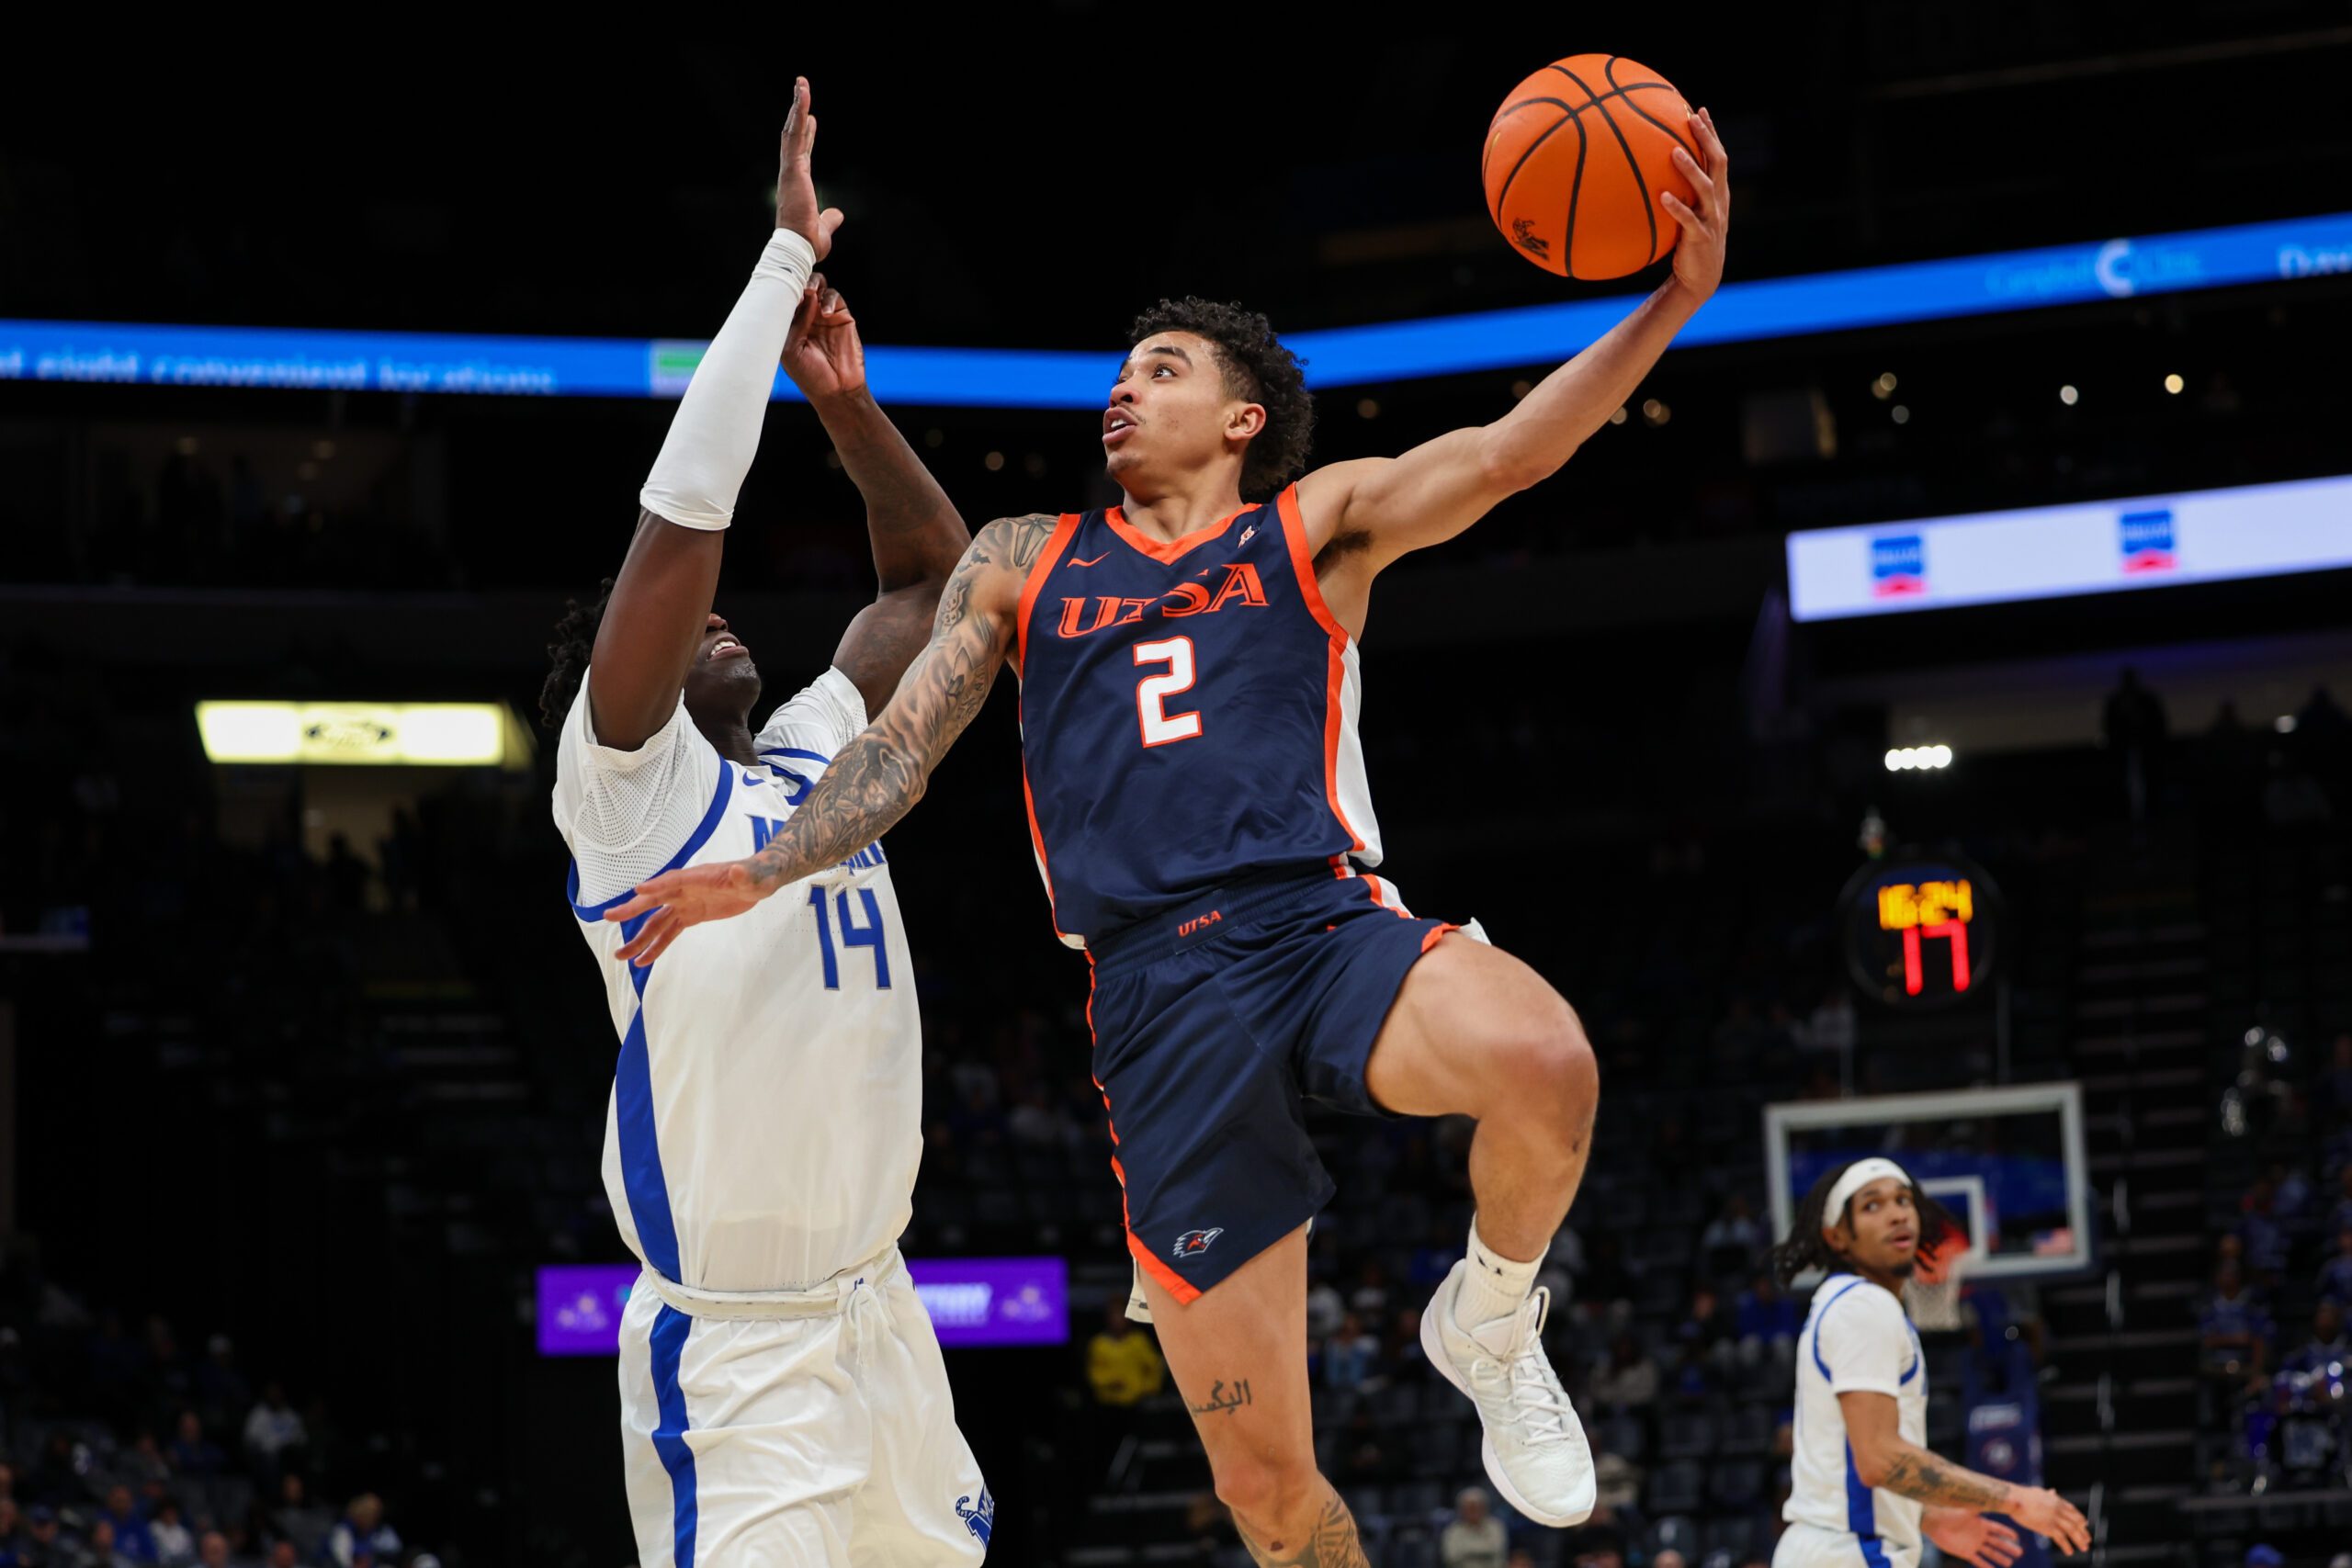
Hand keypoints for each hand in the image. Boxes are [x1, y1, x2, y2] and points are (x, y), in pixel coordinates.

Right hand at [604, 860, 767, 965]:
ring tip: (621, 955)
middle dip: (632, 910)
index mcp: (697, 877)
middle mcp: (685, 890)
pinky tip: (644, 960)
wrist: (759, 880)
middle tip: (608, 917)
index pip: (672, 881)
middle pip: (654, 900)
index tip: (637, 892)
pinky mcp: (691, 916)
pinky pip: (669, 932)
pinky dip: (656, 946)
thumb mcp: (755, 875)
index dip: (656, 886)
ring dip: (639, 939)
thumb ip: (746, 875)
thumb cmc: (757, 874)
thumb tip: (739, 872)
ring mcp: (685, 904)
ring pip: (656, 923)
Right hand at [776, 77, 845, 260]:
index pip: (802, 153)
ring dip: (797, 105)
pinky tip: (803, 95)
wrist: (799, 248)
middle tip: (801, 88)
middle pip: (793, 135)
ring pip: (792, 130)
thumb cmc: (807, 242)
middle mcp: (791, 173)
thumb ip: (830, 219)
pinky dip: (799, 113)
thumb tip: (837, 214)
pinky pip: (795, 135)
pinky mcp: (793, 168)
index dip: (806, 134)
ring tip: (801, 82)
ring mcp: (790, 169)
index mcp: (797, 184)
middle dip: (798, 111)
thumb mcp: (825, 228)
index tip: (811, 117)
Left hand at [782, 271, 864, 400]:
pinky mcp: (842, 316)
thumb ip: (795, 323)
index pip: (783, 297)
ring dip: (813, 284)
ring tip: (810, 293)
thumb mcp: (790, 351)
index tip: (780, 286)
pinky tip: (825, 313)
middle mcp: (806, 316)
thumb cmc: (809, 375)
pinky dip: (829, 300)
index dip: (782, 289)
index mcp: (789, 324)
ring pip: (818, 285)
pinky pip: (834, 297)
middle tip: (797, 287)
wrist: (837, 391)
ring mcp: (824, 315)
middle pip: (800, 285)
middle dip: (797, 281)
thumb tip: (806, 297)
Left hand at [1660, 106, 1727, 302]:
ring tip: (1674, 151)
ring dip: (1690, 169)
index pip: (1718, 156)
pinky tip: (1662, 196)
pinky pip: (1688, 219)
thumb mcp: (1690, 213)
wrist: (1701, 278)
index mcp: (1718, 193)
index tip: (1700, 110)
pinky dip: (1676, 207)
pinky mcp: (1700, 237)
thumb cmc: (1690, 242)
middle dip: (1706, 139)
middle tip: (1691, 118)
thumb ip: (1681, 192)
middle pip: (1718, 163)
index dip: (1711, 133)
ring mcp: (1711, 219)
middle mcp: (1718, 202)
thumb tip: (1652, 172)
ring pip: (1705, 188)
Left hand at [1923, 1508, 2023, 1567]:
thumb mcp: (1970, 1507)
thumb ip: (1985, 1503)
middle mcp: (1978, 1534)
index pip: (1998, 1529)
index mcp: (1980, 1523)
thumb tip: (1997, 1497)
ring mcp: (1972, 1544)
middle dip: (2008, 1547)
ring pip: (1989, 1553)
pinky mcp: (1965, 1552)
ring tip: (2009, 1563)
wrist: (1934, 1520)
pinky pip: (1977, 1560)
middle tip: (2020, 1552)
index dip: (2007, 1533)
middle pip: (1996, 1542)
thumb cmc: (1951, 1511)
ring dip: (1999, 1558)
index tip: (2017, 1537)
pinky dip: (1985, 1566)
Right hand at [2004, 1486, 2092, 1555]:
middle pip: (2075, 1522)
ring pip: (2071, 1531)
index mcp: (2056, 1501)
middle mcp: (2058, 1509)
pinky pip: (2061, 1538)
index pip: (2073, 1510)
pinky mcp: (2048, 1527)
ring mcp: (2054, 1518)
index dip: (2080, 1518)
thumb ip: (2048, 1494)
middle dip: (2083, 1532)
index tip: (2085, 1524)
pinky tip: (2069, 1552)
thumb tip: (2053, 1491)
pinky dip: (2066, 1546)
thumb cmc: (2022, 1495)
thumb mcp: (2039, 1492)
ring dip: (2079, 1540)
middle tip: (2088, 1540)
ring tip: (2084, 1548)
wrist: (2015, 1499)